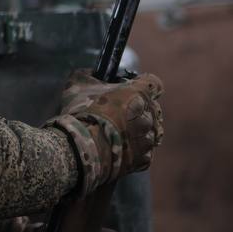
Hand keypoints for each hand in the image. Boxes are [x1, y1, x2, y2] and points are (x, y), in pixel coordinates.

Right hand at [50, 70, 163, 194]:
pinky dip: (133, 151)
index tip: (132, 89)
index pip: (154, 84)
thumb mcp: (78, 84)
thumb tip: (92, 72)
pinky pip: (143, 153)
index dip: (143, 86)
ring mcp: (149, 139)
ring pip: (149, 132)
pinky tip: (118, 150)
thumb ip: (90, 74)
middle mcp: (150, 115)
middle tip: (118, 115)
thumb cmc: (82, 113)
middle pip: (152, 109)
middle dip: (138, 111)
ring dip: (137, 132)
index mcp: (139, 94)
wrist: (82, 149)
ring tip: (117, 136)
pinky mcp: (144, 159)